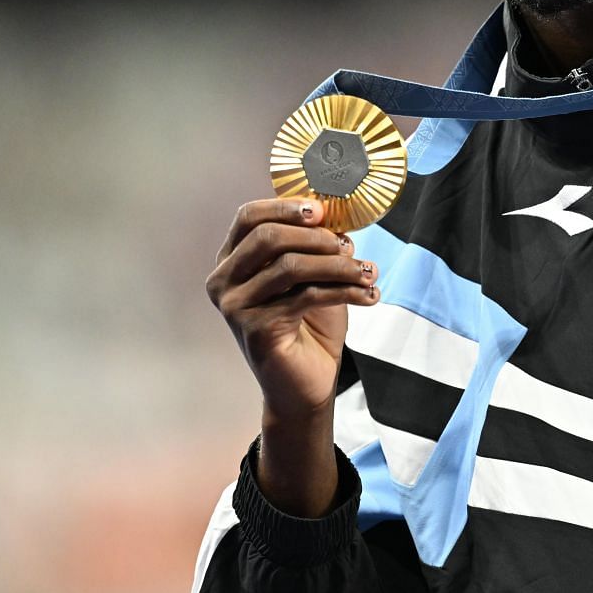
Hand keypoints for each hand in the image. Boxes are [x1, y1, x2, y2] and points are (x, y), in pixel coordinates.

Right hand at [207, 198, 379, 512]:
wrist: (306, 385)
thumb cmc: (308, 327)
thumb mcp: (311, 276)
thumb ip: (313, 245)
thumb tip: (334, 215)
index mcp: (231, 261)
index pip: (249, 216)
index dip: (285, 207)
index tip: (322, 211)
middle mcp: (224, 281)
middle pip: (268, 237)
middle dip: (317, 237)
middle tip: (351, 247)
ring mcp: (235, 306)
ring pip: (290, 265)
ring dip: (338, 265)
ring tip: (369, 273)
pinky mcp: (255, 328)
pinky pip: (305, 295)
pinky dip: (344, 290)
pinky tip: (368, 295)